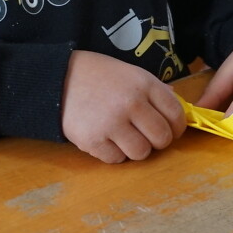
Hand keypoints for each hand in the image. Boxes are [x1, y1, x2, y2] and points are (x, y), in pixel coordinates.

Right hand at [60, 50, 185, 163]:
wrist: (56, 78)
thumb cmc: (97, 76)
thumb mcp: (129, 73)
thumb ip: (154, 90)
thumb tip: (176, 109)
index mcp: (144, 84)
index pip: (176, 115)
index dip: (176, 127)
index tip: (168, 130)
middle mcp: (131, 103)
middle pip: (162, 138)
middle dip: (157, 141)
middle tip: (144, 135)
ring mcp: (111, 123)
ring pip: (141, 153)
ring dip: (135, 148)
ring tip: (122, 136)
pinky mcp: (93, 140)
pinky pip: (116, 159)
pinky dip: (112, 152)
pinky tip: (105, 138)